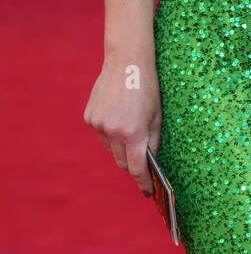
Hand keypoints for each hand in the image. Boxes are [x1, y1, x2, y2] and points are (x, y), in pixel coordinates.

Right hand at [84, 57, 162, 195]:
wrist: (126, 62)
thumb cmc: (147, 88)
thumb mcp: (157, 116)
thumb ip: (153, 142)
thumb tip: (149, 162)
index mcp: (134, 132)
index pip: (137, 168)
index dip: (143, 182)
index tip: (147, 191)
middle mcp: (114, 131)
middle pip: (122, 162)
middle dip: (132, 164)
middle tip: (142, 161)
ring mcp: (99, 125)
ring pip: (111, 148)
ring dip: (121, 145)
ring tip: (129, 127)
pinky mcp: (89, 117)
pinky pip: (101, 133)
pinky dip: (110, 131)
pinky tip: (117, 115)